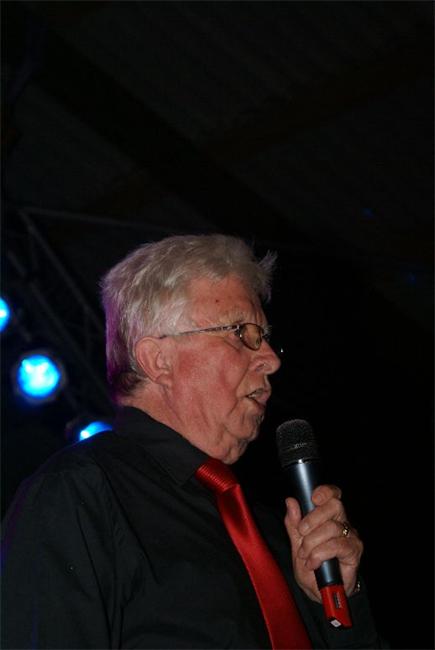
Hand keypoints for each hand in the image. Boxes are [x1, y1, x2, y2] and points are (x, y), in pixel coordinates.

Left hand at [284, 484, 362, 601]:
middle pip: (334, 505)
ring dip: (313, 542)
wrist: (320, 593)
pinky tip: (314, 562)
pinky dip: (320, 554)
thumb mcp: (297, 544)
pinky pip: (337, 545)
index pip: (333, 495)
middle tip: (302, 533)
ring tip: (305, 555)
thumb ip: (294, 524)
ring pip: (332, 527)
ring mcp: (350, 537)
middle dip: (313, 518)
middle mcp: (342, 523)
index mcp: (328, 517)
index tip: (313, 498)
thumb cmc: (311, 567)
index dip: (325, 491)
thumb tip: (291, 501)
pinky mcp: (354, 552)